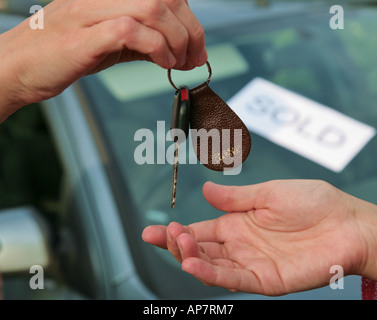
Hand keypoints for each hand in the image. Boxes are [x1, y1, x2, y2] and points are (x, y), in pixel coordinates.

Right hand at [0, 0, 206, 118]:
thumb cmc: (60, 55)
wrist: (16, 67)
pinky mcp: (84, 36)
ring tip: (178, 63)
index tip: (196, 46)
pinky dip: (156, 48)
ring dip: (177, 40)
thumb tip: (174, 51)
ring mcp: (91, 12)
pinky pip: (130, 31)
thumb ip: (141, 42)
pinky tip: (162, 64)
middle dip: (191, 31)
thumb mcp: (108, 43)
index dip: (188, 17)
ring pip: (152, 8)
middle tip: (194, 58)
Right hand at [143, 180, 376, 295]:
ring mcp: (250, 263)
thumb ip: (234, 197)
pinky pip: (232, 279)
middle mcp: (239, 245)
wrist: (347, 222)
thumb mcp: (267, 193)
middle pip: (199, 250)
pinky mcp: (265, 279)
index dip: (173, 232)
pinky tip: (193, 264)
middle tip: (166, 233)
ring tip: (178, 242)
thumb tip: (206, 190)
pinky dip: (211, 274)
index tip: (151, 230)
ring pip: (211, 266)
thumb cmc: (312, 202)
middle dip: (177, 244)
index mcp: (237, 224)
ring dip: (190, 257)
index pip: (198, 230)